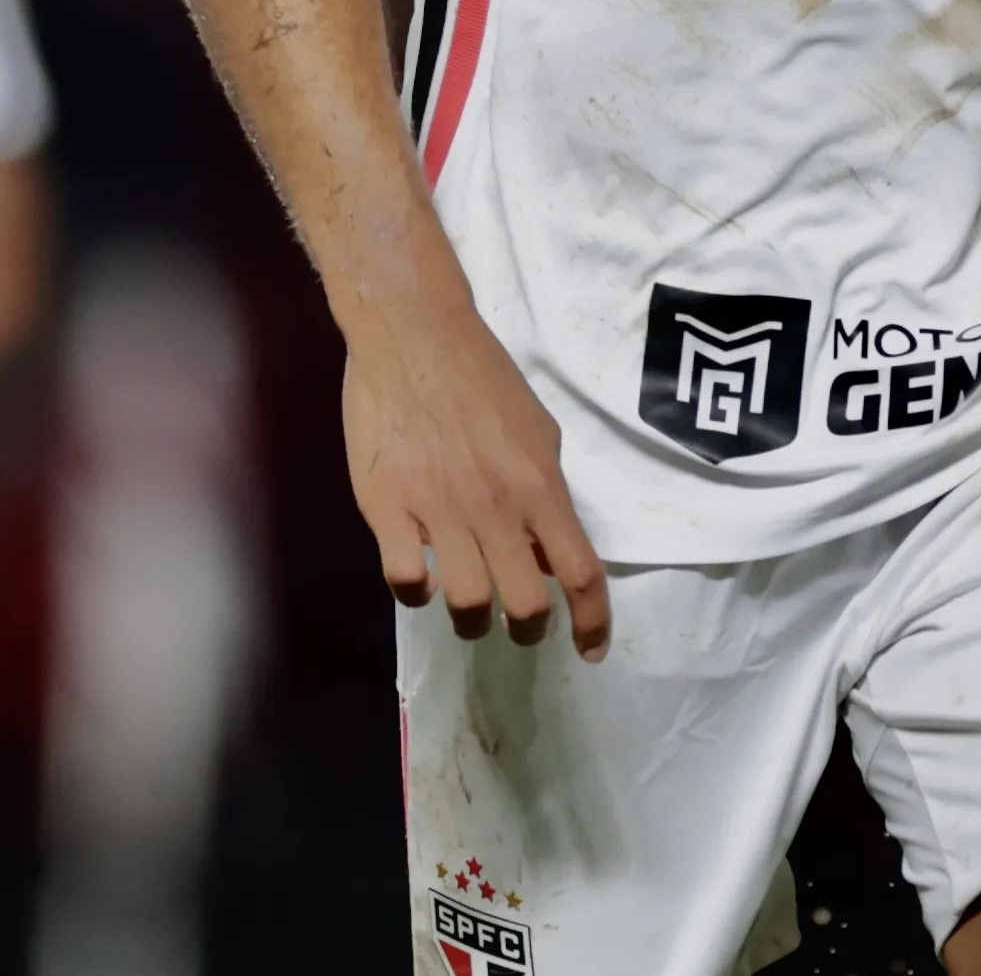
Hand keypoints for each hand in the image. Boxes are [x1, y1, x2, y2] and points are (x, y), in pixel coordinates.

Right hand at [339, 292, 610, 656]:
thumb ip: (547, 492)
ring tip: (467, 604)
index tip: (590, 650)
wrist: (411, 331)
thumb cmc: (481, 374)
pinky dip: (415, 591)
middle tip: (517, 621)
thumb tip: (546, 551)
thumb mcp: (538, 429)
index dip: (593, 624)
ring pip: (467, 604)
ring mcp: (438, 508)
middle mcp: (495, 506)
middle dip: (528, 629)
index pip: (581, 575)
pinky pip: (405, 579)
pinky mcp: (386, 506)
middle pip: (526, 606)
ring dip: (471, 619)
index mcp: (539, 485)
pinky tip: (419, 575)